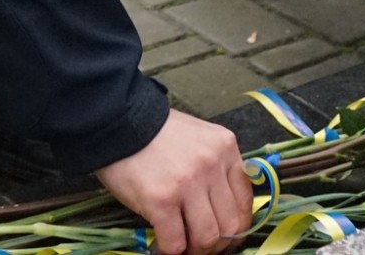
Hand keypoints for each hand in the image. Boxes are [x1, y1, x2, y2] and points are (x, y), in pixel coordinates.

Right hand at [95, 110, 250, 254]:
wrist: (118, 121)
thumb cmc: (156, 133)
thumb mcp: (199, 139)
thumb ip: (217, 168)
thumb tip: (222, 210)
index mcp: (225, 148)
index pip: (246, 201)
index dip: (237, 227)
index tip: (226, 237)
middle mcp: (212, 164)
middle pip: (231, 224)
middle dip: (218, 244)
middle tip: (201, 246)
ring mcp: (188, 183)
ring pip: (207, 237)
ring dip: (195, 250)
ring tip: (182, 246)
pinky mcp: (161, 200)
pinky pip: (176, 242)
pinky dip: (171, 250)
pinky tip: (163, 243)